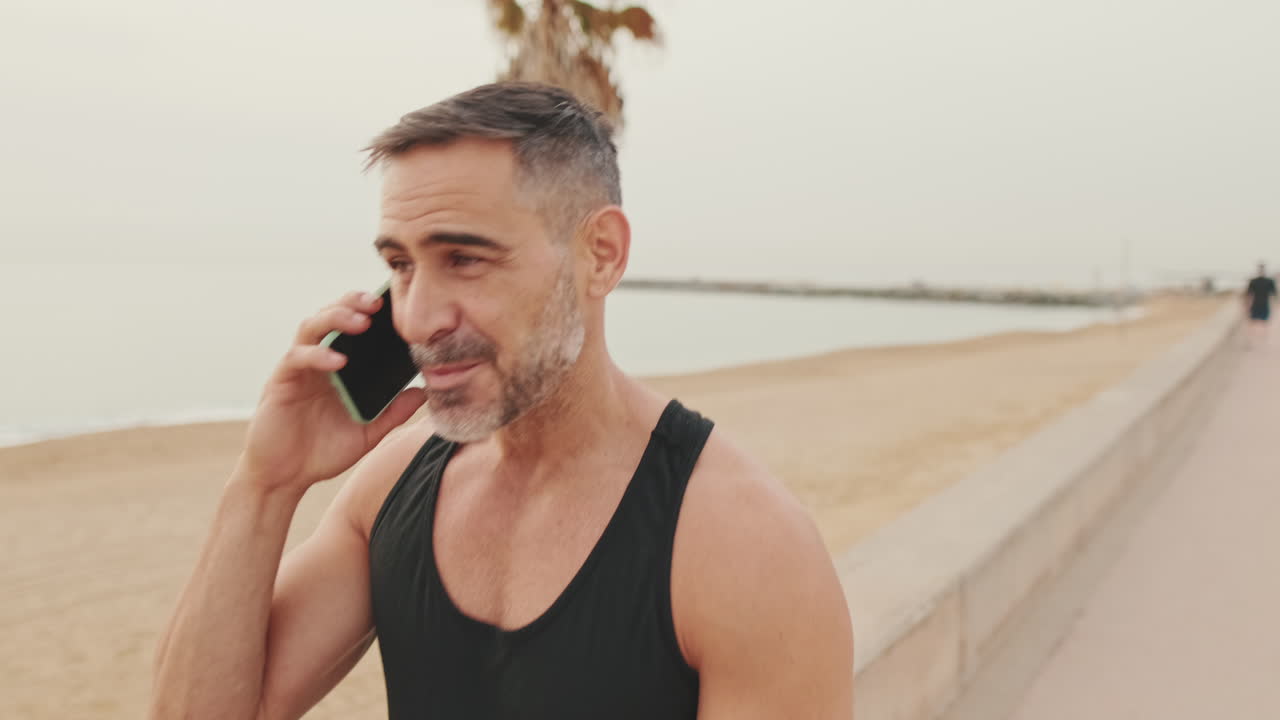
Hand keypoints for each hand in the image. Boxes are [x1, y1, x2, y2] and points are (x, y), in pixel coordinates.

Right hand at [237, 291, 425, 492]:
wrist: (285, 478)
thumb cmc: (322, 451)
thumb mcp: (367, 433)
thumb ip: (393, 412)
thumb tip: (423, 392)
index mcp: (339, 367)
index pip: (353, 326)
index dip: (369, 311)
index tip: (395, 303)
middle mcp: (318, 361)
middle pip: (331, 315)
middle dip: (353, 303)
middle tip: (377, 302)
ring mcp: (298, 370)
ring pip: (311, 327)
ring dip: (336, 318)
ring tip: (361, 322)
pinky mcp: (280, 383)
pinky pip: (296, 359)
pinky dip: (318, 356)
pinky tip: (338, 361)